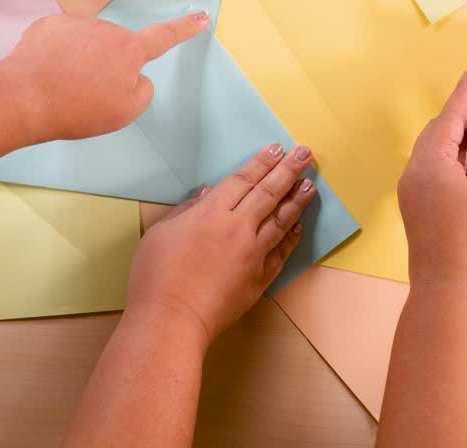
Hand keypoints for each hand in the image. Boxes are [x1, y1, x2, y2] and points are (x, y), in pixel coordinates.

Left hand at [2, 12, 208, 141]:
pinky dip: (57, 55)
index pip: (165, 37)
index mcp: (131, 50)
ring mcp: (76, 24)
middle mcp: (107, 29)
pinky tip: (46, 73)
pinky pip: (61, 40)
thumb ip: (142, 91)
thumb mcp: (125, 112)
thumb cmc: (79, 108)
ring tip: (64, 86)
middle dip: (108, 65)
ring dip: (81, 59)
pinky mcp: (48, 25)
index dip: (185, 28)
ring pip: (87, 43)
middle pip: (116, 47)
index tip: (201, 15)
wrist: (25, 97)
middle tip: (89, 93)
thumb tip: (135, 76)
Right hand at [124, 143, 315, 343]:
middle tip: (306, 154)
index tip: (279, 148)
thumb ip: (187, 209)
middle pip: (269, 193)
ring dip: (297, 201)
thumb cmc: (156, 275)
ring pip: (280, 221)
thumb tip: (208, 193)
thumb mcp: (161, 232)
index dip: (262, 162)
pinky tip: (298, 227)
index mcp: (212, 213)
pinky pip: (280, 253)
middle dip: (289, 170)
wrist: (171, 319)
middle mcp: (238, 229)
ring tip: (310, 186)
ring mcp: (252, 255)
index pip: (244, 180)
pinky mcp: (258, 279)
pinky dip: (290, 238)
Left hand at [398, 72, 466, 292]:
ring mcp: (411, 192)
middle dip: (461, 119)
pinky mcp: (416, 209)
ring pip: (434, 154)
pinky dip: (452, 162)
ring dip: (457, 143)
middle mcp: (413, 172)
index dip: (464, 96)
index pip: (448, 117)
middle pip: (437, 133)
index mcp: (430, 161)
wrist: (450, 287)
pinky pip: (432, 172)